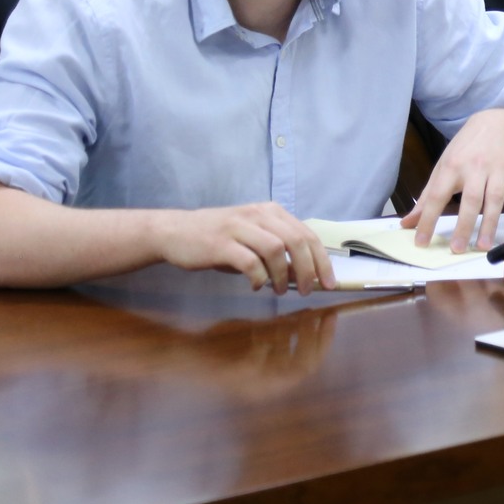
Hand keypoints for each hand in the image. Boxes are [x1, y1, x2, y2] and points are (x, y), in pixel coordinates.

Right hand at [155, 202, 334, 294]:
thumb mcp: (251, 239)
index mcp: (270, 212)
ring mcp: (239, 227)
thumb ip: (276, 252)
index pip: (306, 234)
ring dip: (283, 274)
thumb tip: (302, 275)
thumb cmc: (217, 239)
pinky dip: (258, 277)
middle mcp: (258, 214)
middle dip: (308, 269)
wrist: (175, 231)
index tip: (328, 282)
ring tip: (279, 290)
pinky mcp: (220, 243)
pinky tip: (256, 285)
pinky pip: (249, 261)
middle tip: (307, 291)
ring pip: (276, 249)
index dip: (321, 260)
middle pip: (296, 240)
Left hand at [401, 107, 503, 252]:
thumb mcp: (443, 166)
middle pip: (470, 199)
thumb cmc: (465, 149)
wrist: (496, 123)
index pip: (437, 196)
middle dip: (463, 225)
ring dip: (489, 224)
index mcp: (452, 166)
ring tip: (482, 247)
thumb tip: (407, 223)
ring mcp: (498, 169)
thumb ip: (427, 197)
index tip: (421, 242)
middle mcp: (476, 167)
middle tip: (456, 249)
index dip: (428, 220)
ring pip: (494, 199)